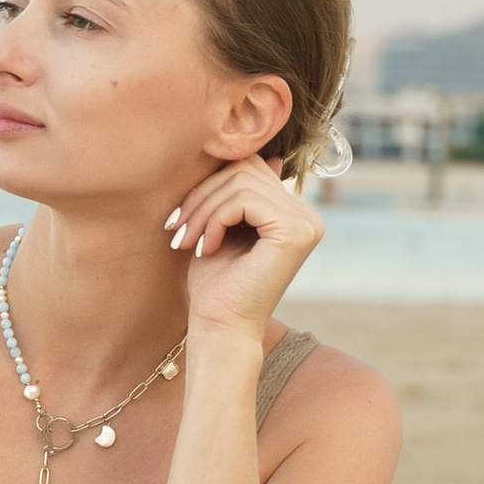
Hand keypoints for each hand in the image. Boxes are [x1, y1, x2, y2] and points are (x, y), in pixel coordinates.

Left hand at [166, 154, 322, 338]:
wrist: (220, 328)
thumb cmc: (216, 284)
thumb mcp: (221, 226)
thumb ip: (237, 192)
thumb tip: (265, 156)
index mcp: (293, 214)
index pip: (250, 168)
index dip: (210, 185)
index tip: (181, 218)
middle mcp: (307, 216)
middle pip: (245, 170)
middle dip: (202, 196)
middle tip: (177, 229)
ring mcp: (306, 223)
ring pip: (240, 183)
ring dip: (202, 210)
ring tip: (186, 241)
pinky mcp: (295, 232)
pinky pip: (244, 200)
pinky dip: (214, 220)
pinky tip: (206, 249)